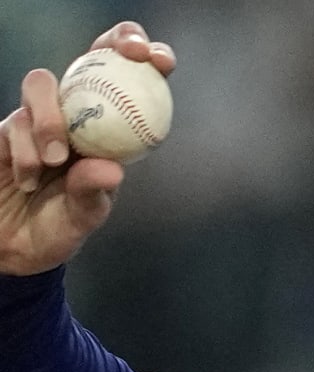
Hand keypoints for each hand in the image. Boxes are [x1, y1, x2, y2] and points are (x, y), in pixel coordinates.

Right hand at [0, 22, 176, 276]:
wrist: (13, 247)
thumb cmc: (60, 227)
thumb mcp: (84, 216)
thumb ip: (93, 192)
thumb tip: (110, 169)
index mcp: (108, 129)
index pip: (129, 81)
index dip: (144, 57)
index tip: (160, 60)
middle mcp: (73, 115)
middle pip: (89, 60)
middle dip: (110, 45)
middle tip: (127, 55)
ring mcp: (36, 118)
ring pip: (41, 86)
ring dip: (50, 121)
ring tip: (54, 162)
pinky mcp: (4, 131)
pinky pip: (12, 123)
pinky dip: (24, 150)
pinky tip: (29, 179)